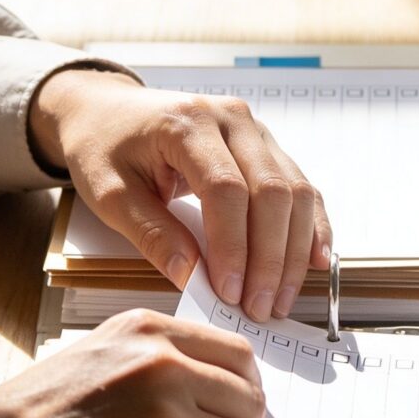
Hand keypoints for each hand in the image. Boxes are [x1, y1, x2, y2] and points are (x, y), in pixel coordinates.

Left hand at [30, 68, 332, 319]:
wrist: (108, 110)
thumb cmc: (104, 146)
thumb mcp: (109, 193)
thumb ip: (151, 233)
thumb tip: (191, 275)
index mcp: (187, 123)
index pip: (226, 190)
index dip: (234, 246)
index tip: (229, 292)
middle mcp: (232, 119)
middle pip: (271, 191)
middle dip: (270, 258)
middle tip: (259, 308)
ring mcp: (255, 130)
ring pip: (295, 192)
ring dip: (293, 252)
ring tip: (278, 299)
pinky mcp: (267, 146)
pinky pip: (301, 188)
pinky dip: (311, 227)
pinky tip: (314, 261)